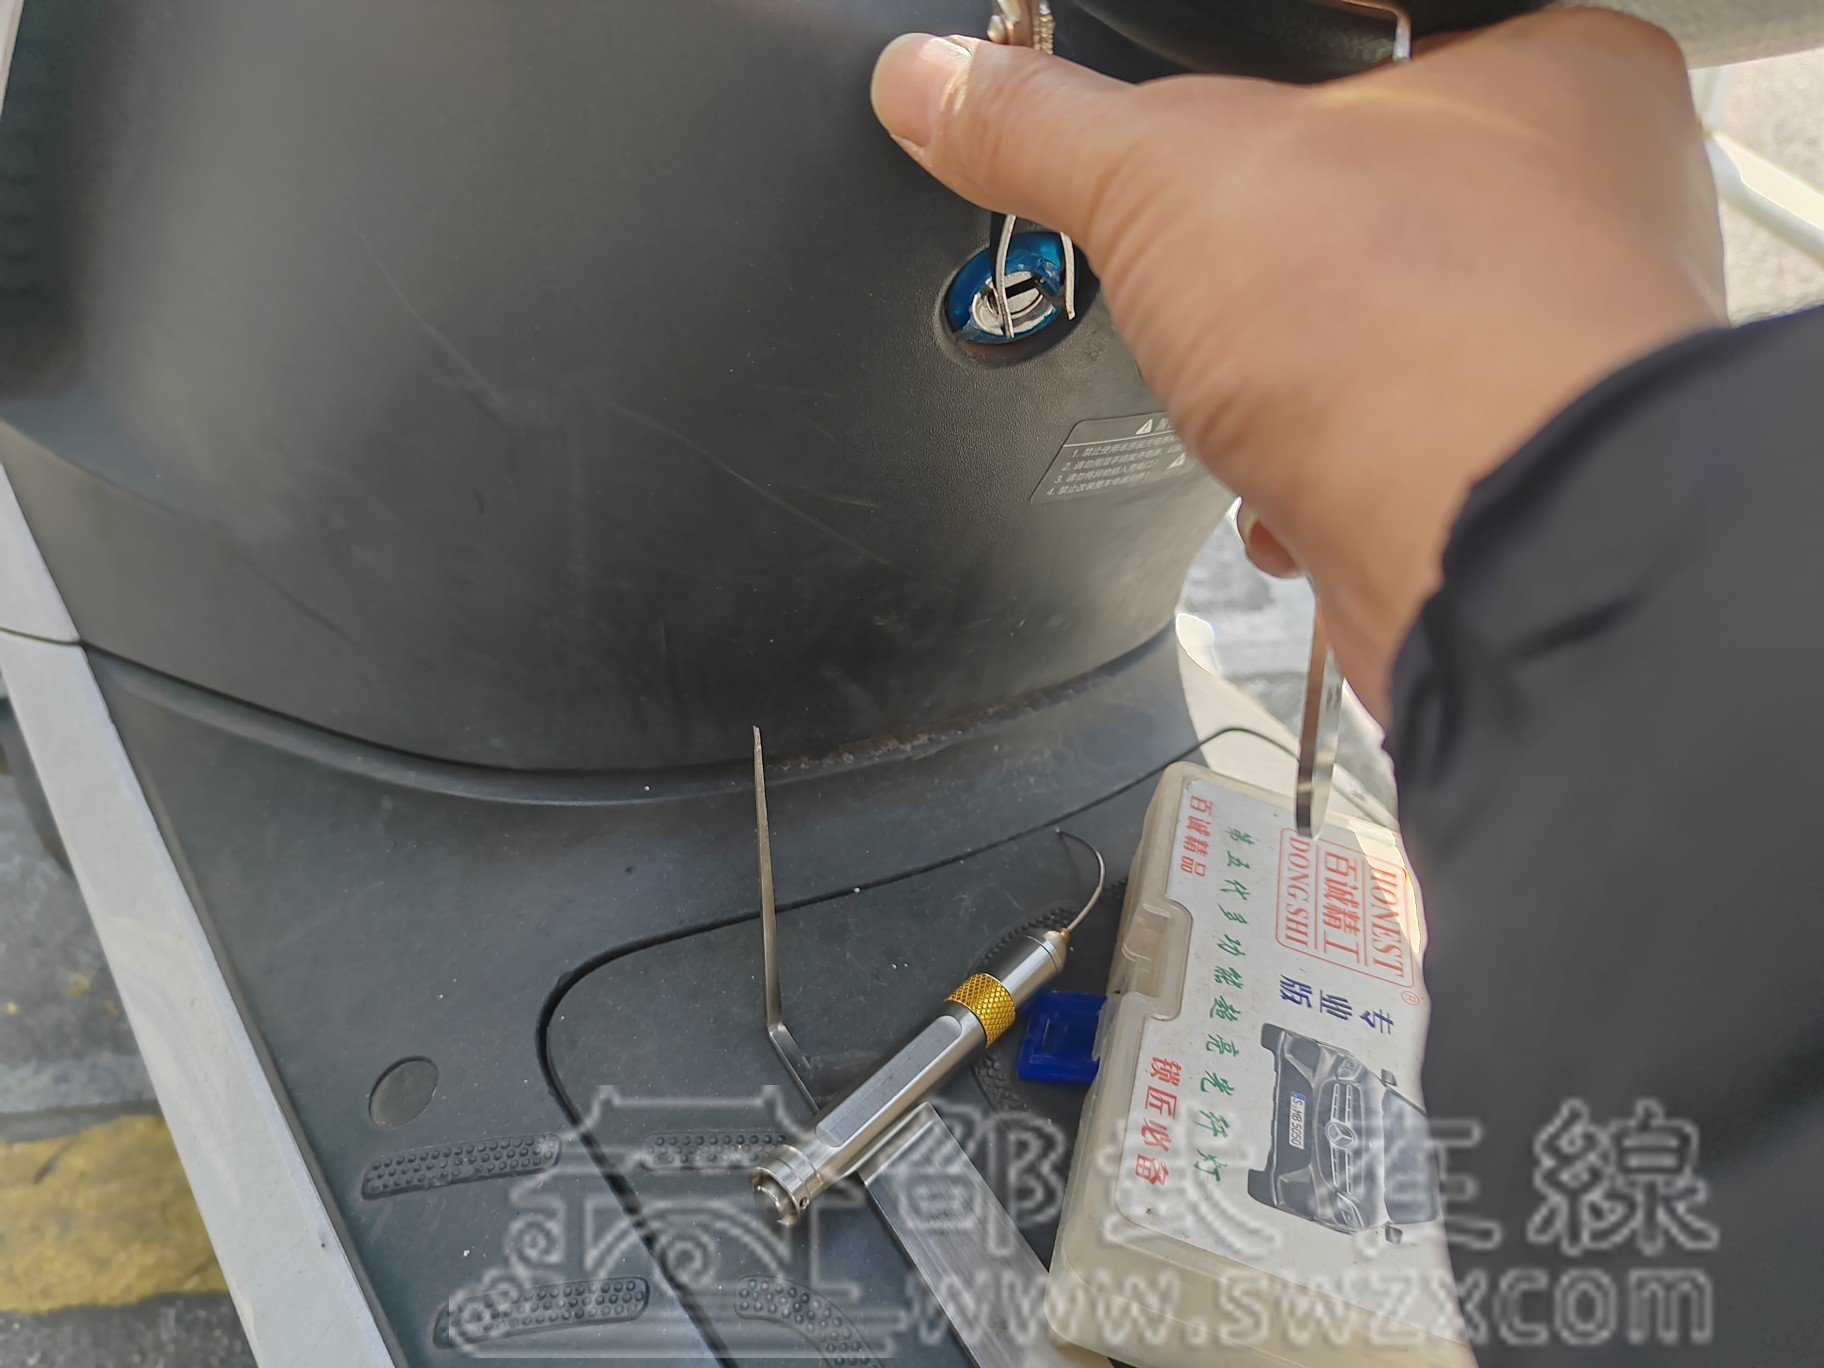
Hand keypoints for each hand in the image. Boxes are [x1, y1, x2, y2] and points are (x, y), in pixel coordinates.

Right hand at [871, 13, 1723, 718]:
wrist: (1491, 558)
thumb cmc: (1418, 336)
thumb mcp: (1169, 179)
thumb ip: (1044, 125)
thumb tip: (938, 85)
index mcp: (1554, 70)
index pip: (1383, 41)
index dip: (1274, 86)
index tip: (1199, 135)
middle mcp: (1587, 209)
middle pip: (1368, 200)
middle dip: (1265, 253)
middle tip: (1213, 259)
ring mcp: (1557, 353)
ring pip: (1374, 334)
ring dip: (1287, 371)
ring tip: (1251, 376)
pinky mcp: (1510, 474)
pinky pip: (1385, 447)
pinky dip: (1315, 469)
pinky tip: (1287, 472)